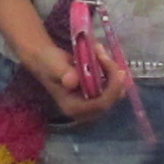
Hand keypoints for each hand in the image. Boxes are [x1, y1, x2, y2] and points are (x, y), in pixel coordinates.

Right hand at [0, 13, 130, 126]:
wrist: (47, 61)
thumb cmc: (48, 64)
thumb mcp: (54, 66)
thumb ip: (63, 73)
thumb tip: (72, 81)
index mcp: (74, 108)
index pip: (101, 104)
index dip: (111, 87)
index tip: (110, 65)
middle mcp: (86, 110)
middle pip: (112, 99)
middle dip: (113, 76)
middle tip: (105, 55)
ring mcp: (93, 104)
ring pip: (116, 92)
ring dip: (113, 71)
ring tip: (101, 52)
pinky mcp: (98, 95)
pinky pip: (114, 87)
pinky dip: (112, 71)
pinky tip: (103, 57)